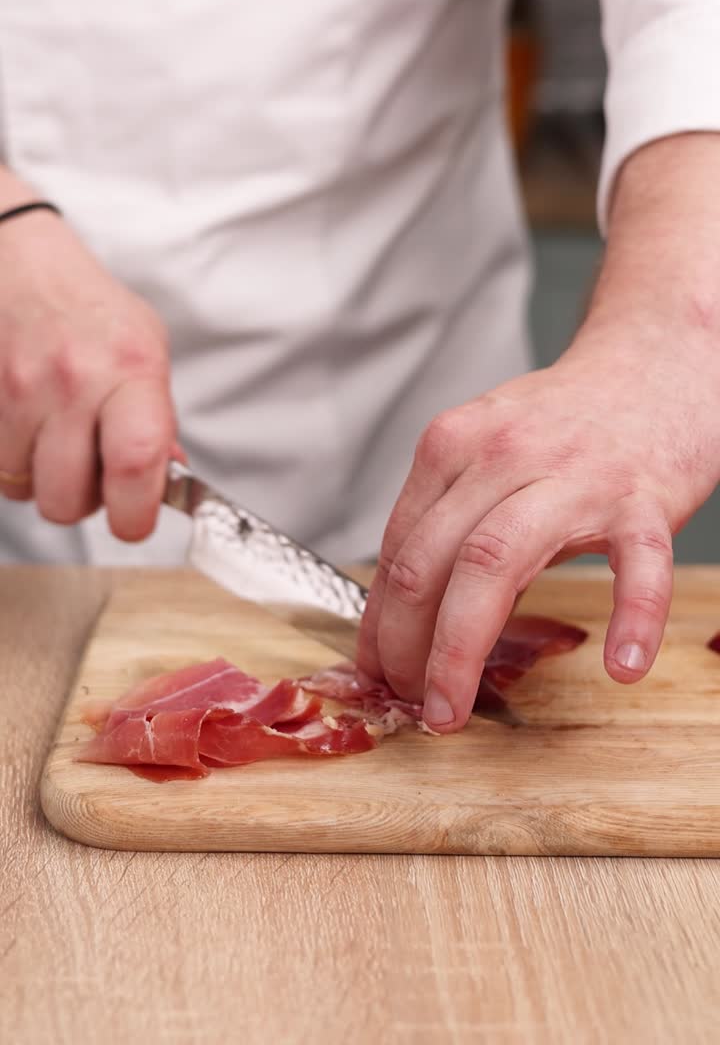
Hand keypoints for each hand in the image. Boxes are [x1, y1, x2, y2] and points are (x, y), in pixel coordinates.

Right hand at [0, 182, 176, 539]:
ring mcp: (18, 390)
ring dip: (40, 479)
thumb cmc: (93, 314)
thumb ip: (158, 420)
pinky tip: (28, 429)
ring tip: (56, 440)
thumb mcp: (147, 353)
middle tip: (92, 473)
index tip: (135, 522)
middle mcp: (72, 380)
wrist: (23, 268)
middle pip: (67, 498)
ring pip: (22, 488)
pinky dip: (11, 461)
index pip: (134, 462)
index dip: (135, 513)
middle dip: (81, 502)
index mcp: (130, 369)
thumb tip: (167, 479)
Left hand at [358, 135, 719, 732]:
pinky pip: (637, 566)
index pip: (398, 548)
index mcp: (453, 445)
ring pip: (496, 563)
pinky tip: (621, 665)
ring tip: (453, 710)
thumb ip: (446, 512)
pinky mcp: (644, 498)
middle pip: (429, 562)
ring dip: (461, 648)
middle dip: (404, 647)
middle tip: (406, 706)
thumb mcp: (487, 448)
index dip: (378, 622)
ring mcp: (576, 476)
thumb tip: (400, 604)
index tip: (375, 672)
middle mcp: (503, 455)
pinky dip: (631, 618)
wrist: (655, 362)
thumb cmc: (567, 421)